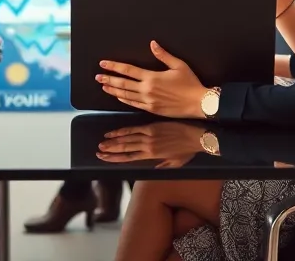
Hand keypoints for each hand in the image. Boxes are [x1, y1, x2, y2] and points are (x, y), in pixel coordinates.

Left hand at [97, 41, 207, 117]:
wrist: (198, 103)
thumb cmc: (190, 83)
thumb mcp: (179, 65)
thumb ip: (163, 55)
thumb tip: (153, 43)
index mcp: (152, 77)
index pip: (128, 70)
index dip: (114, 66)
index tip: (103, 64)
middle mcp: (147, 89)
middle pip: (123, 84)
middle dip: (108, 79)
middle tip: (97, 77)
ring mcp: (148, 101)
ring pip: (126, 95)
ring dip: (113, 90)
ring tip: (103, 86)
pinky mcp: (151, 109)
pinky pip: (134, 104)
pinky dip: (124, 100)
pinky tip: (118, 97)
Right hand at [97, 121, 211, 167]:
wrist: (196, 137)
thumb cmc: (187, 151)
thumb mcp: (176, 163)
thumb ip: (163, 166)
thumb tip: (155, 169)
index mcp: (152, 156)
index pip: (129, 158)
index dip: (116, 159)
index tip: (105, 159)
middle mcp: (147, 146)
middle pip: (125, 148)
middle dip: (111, 150)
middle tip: (99, 150)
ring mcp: (149, 136)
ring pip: (127, 138)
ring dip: (113, 140)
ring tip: (103, 142)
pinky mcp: (152, 126)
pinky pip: (134, 128)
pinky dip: (123, 130)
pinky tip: (115, 131)